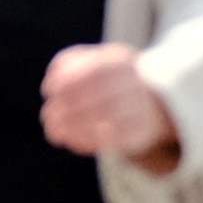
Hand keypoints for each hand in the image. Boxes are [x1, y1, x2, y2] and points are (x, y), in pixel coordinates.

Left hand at [39, 43, 176, 169]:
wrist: (156, 100)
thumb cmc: (114, 78)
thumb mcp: (98, 60)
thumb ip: (71, 63)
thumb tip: (50, 84)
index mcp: (123, 61)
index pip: (93, 69)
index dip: (66, 79)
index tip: (48, 90)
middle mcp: (135, 82)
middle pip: (97, 96)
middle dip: (65, 108)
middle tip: (47, 117)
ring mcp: (142, 107)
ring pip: (104, 119)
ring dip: (72, 127)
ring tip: (53, 132)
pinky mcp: (142, 131)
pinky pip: (111, 140)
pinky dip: (88, 141)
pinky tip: (71, 142)